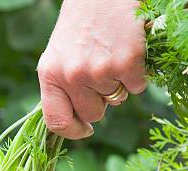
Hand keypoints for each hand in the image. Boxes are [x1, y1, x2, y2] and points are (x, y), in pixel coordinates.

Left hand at [38, 0, 146, 138]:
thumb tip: (73, 121)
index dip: (72, 131)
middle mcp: (72, 75)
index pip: (56, 121)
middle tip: (101, 70)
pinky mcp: (127, 63)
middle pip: (93, 114)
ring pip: (116, 100)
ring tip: (111, 54)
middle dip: (100, 100)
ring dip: (118, 83)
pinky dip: (137, 74)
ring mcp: (99, 71)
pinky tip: (128, 51)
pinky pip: (136, 87)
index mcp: (50, 74)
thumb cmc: (83, 22)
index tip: (84, 130)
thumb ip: (62, 87)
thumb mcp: (60, 54)